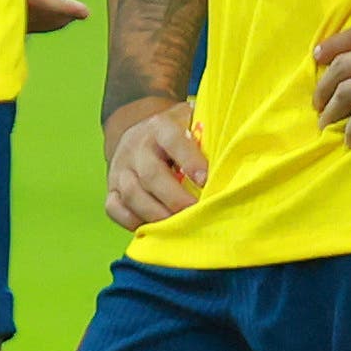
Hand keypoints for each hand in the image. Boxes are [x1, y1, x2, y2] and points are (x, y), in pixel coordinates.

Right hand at [14, 0, 86, 35]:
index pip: (40, 1)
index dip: (64, 8)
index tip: (85, 12)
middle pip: (31, 17)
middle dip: (56, 17)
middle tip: (77, 15)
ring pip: (18, 23)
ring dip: (41, 20)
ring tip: (60, 15)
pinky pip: (6, 21)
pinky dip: (24, 18)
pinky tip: (30, 11)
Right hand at [103, 98, 208, 232]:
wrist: (139, 132)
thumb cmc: (179, 132)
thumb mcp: (193, 121)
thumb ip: (210, 133)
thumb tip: (240, 152)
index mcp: (160, 127)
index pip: (173, 140)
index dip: (189, 160)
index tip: (206, 180)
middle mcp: (137, 146)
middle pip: (151, 174)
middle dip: (175, 198)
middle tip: (196, 213)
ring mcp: (121, 168)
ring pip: (131, 193)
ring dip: (156, 214)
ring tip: (178, 227)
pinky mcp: (111, 188)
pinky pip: (114, 208)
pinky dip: (132, 221)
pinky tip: (153, 229)